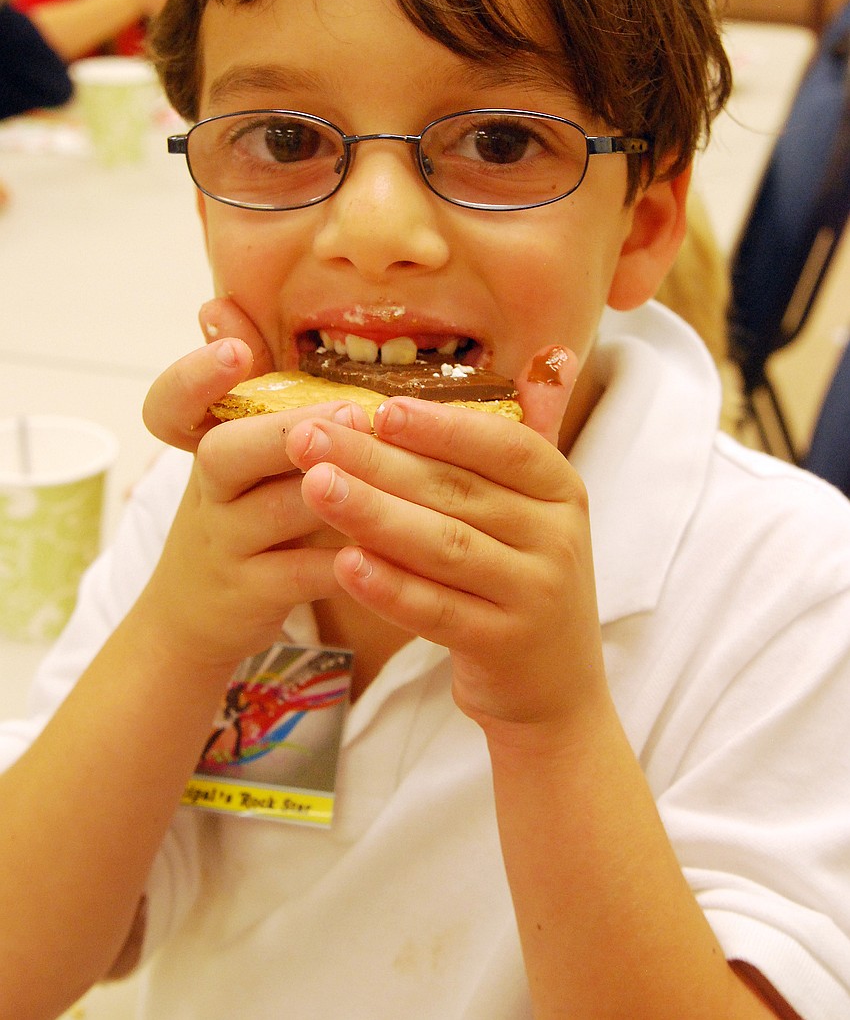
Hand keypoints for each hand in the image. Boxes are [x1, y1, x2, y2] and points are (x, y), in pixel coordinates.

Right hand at [141, 333, 370, 666]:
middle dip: (285, 430)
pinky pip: (298, 576)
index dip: (194, 376)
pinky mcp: (251, 596)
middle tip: (354, 409)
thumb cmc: (240, 510)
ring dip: (328, 489)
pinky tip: (390, 546)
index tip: (234, 348)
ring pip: (270, 514)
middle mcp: (208, 491)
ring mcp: (225, 545)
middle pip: (222, 454)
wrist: (196, 615)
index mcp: (205, 443)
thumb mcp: (237, 448)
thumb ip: (245, 382)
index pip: (170, 405)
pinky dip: (342, 562)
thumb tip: (220, 303)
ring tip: (383, 467)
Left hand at [285, 346, 607, 732]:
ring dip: (373, 513)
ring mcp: (536, 594)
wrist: (554, 688)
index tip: (377, 408)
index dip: (440, 426)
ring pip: (444, 545)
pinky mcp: (506, 645)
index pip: (502, 444)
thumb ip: (500, 453)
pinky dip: (389, 586)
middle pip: (456, 491)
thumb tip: (498, 370)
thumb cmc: (517, 580)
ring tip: (314, 487)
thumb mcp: (528, 514)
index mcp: (560, 490)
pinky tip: (342, 563)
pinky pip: (437, 611)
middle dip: (377, 460)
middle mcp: (557, 537)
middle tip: (309, 438)